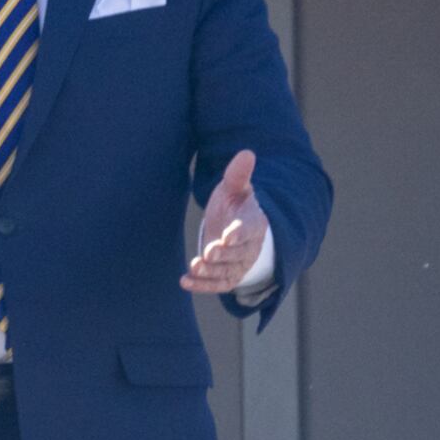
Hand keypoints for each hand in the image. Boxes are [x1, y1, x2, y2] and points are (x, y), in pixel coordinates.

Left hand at [181, 149, 268, 294]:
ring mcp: (239, 265)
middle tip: (209, 252)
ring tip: (195, 266)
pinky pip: (217, 285)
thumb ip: (238, 175)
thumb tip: (247, 153)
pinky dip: (202, 286)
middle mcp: (250, 247)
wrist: (233, 228)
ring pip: (227, 272)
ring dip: (211, 272)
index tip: (228, 235)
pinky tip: (184, 282)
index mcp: (254, 223)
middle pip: (239, 254)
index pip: (249, 230)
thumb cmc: (234, 204)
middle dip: (224, 254)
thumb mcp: (235, 188)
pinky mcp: (227, 277)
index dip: (239, 233)